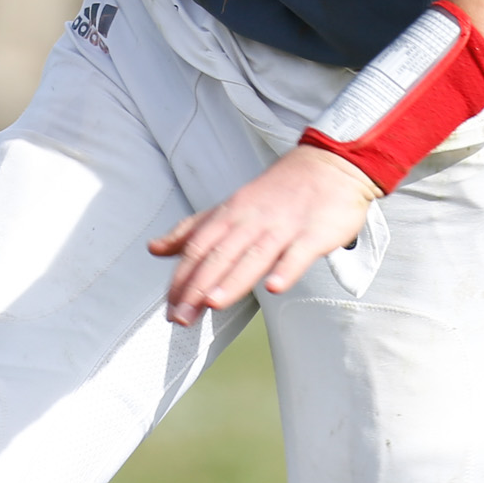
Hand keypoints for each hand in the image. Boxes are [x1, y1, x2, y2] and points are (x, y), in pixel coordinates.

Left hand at [150, 145, 381, 323]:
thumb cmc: (277, 192)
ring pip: (254, 255)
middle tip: (182, 317)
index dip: (182, 277)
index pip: (198, 248)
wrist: (329, 165)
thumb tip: (155, 248)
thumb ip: (193, 229)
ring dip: (233, 280)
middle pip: (220, 255)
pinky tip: (273, 286)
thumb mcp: (230, 206)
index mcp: (230, 214)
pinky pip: (298, 253)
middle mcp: (253, 221)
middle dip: (198, 287)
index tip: (170, 307)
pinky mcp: (314, 233)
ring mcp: (284, 227)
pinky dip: (285, 269)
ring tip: (213, 303)